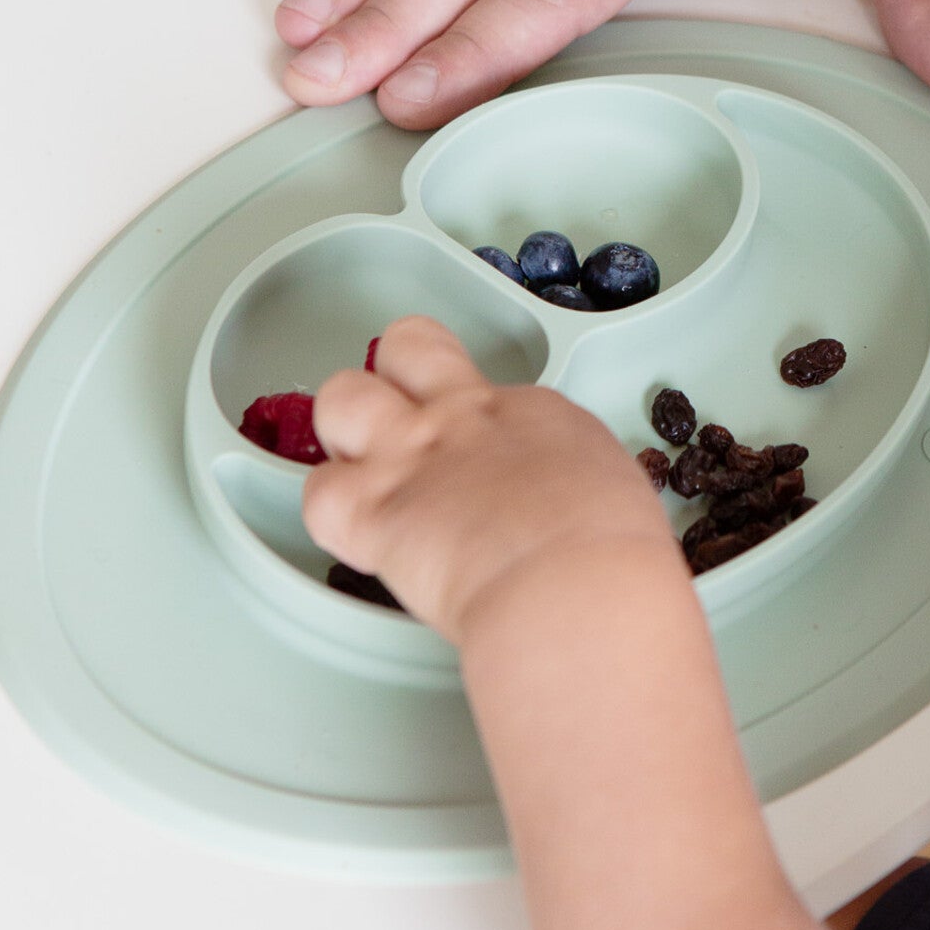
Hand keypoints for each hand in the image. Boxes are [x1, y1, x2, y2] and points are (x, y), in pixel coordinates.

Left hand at [301, 316, 672, 643]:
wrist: (571, 582)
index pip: (481, 390)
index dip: (471, 420)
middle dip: (394, 376)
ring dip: (344, 433)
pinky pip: (318, 496)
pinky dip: (329, 516)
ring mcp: (410, 457)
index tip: (479, 456)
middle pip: (405, 346)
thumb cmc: (611, 555)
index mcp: (528, 413)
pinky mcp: (371, 512)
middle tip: (402, 425)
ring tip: (365, 475)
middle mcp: (462, 418)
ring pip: (341, 398)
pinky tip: (355, 537)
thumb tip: (570, 513)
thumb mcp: (612, 494)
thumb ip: (574, 488)